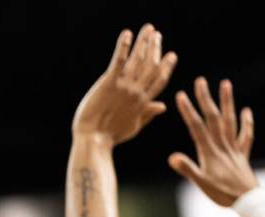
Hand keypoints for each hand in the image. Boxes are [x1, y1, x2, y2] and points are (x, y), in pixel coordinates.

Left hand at [72, 24, 177, 146]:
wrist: (93, 139)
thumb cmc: (111, 136)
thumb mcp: (134, 126)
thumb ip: (148, 114)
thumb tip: (163, 106)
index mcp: (143, 102)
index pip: (160, 80)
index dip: (166, 66)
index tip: (171, 55)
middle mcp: (136, 92)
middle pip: (151, 65)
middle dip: (155, 48)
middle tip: (157, 35)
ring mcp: (124, 87)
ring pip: (138, 60)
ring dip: (144, 42)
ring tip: (148, 29)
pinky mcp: (109, 83)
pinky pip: (119, 61)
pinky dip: (124, 47)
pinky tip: (127, 34)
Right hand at [168, 77, 257, 205]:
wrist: (247, 200)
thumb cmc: (222, 194)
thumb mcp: (200, 183)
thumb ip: (187, 169)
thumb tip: (172, 158)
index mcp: (209, 151)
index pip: (196, 127)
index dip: (188, 110)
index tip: (181, 95)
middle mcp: (222, 145)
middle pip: (213, 118)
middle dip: (205, 99)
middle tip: (200, 81)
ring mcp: (233, 148)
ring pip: (230, 120)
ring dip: (227, 102)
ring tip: (225, 84)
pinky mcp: (242, 154)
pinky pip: (245, 135)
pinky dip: (246, 122)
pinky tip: (245, 111)